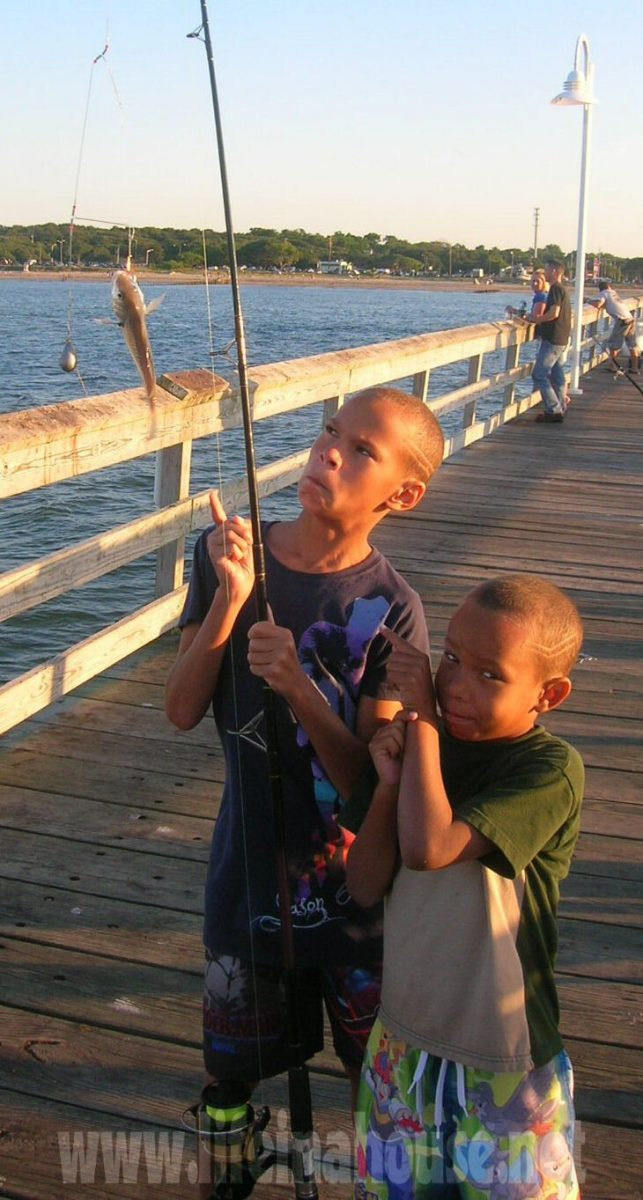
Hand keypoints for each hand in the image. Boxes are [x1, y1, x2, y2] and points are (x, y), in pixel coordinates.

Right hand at [206, 491, 253, 605]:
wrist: (240, 583)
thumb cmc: (244, 565)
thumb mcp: (248, 544)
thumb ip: (243, 530)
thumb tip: (235, 518)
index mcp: (222, 534)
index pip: (217, 517)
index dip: (214, 505)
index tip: (211, 493)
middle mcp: (214, 538)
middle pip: (231, 525)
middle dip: (245, 535)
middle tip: (247, 547)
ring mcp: (212, 547)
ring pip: (232, 536)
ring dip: (243, 547)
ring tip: (239, 557)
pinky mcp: (214, 555)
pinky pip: (232, 547)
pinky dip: (239, 554)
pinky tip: (234, 561)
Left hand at [247, 614, 302, 698]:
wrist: (297, 683)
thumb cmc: (284, 659)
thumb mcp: (282, 640)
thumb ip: (270, 625)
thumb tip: (265, 603)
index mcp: (285, 634)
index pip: (257, 628)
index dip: (253, 635)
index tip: (258, 640)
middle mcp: (284, 644)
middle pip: (252, 643)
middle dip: (255, 651)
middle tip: (268, 656)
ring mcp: (280, 658)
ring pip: (251, 656)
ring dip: (256, 662)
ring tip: (268, 664)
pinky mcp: (274, 671)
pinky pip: (253, 668)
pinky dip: (257, 671)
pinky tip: (268, 672)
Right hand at [369, 711, 415, 785]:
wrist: (399, 781)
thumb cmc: (407, 763)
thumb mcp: (410, 742)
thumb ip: (409, 728)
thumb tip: (415, 713)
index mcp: (389, 730)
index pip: (399, 717)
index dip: (406, 717)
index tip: (415, 718)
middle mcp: (381, 732)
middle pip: (398, 723)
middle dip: (405, 737)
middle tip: (403, 751)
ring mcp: (376, 738)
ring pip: (395, 731)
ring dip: (401, 745)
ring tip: (398, 755)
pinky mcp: (373, 746)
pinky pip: (389, 740)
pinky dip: (395, 749)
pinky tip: (392, 757)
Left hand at [381, 627, 437, 720]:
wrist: (423, 709)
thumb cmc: (416, 691)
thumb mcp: (414, 672)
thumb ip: (405, 659)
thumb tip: (394, 647)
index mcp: (422, 656)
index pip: (402, 643)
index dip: (390, 635)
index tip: (381, 628)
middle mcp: (421, 660)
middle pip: (392, 656)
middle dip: (392, 669)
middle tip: (402, 680)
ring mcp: (417, 669)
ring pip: (390, 665)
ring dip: (392, 677)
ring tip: (403, 685)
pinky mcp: (411, 678)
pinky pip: (391, 675)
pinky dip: (393, 683)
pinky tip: (401, 689)